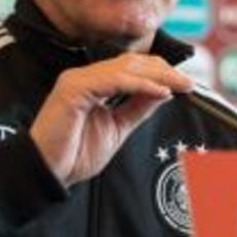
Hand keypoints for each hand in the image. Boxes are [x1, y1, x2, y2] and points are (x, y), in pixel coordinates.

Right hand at [29, 53, 192, 186]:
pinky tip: (159, 92)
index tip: (187, 85)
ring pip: (125, 68)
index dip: (161, 73)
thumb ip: (137, 109)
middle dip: (164, 71)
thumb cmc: (74, 154)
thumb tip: (163, 92)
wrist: (47, 172)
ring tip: (180, 85)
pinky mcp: (72, 89)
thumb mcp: (117, 129)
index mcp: (94, 84)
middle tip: (189, 83)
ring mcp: (77, 80)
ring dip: (157, 76)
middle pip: (132, 63)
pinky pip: (113, 81)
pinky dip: (139, 85)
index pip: (132, 69)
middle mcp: (85, 76)